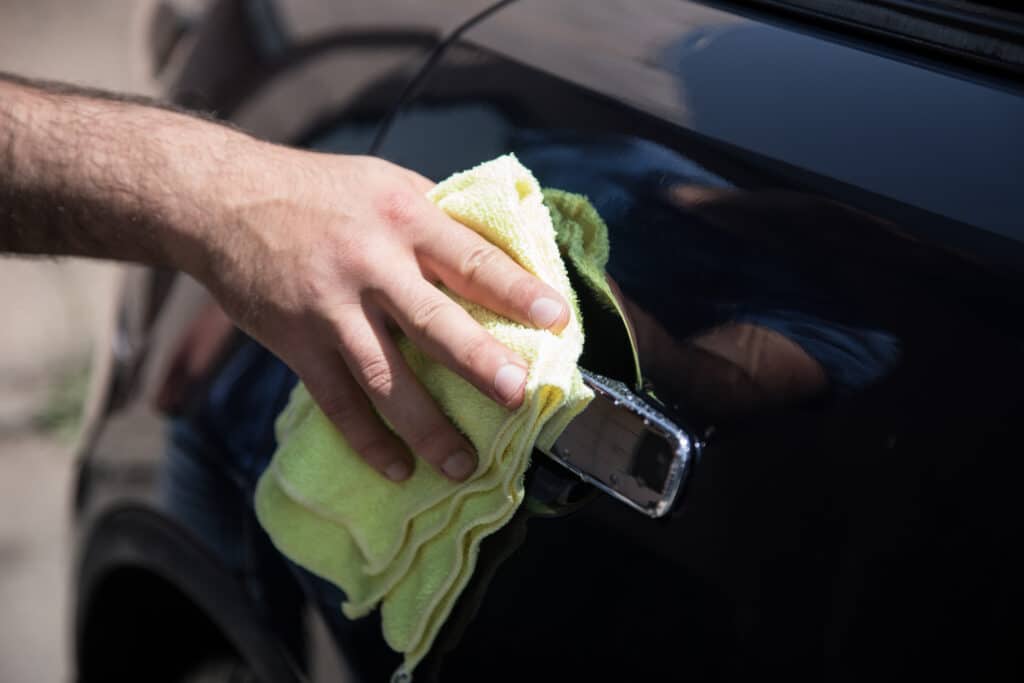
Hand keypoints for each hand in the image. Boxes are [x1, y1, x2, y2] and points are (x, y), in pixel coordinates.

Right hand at [196, 148, 568, 482]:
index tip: (558, 318)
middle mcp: (370, 264)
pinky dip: (367, 440)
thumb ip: (436, 220)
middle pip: (434, 321)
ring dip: (426, 425)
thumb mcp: (384, 181)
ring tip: (463, 463)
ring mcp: (330, 309)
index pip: (472, 258)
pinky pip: (337, 401)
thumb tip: (496, 258)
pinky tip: (397, 468)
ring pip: (385, 376)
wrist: (221, 199)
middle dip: (479, 361)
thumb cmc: (317, 189)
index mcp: (403, 217)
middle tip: (519, 395)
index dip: (517, 289)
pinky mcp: (296, 343)